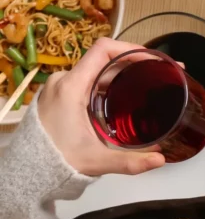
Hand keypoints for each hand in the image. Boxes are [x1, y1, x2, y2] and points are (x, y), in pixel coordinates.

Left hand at [37, 37, 164, 176]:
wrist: (30, 169)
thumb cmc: (56, 160)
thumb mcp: (96, 160)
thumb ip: (130, 161)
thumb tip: (160, 159)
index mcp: (71, 87)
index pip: (103, 50)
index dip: (131, 49)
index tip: (152, 59)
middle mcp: (64, 81)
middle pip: (104, 59)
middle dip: (133, 63)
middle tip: (158, 72)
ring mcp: (61, 87)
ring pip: (97, 70)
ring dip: (122, 73)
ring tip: (146, 83)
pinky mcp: (61, 95)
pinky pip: (88, 79)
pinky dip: (109, 82)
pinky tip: (124, 95)